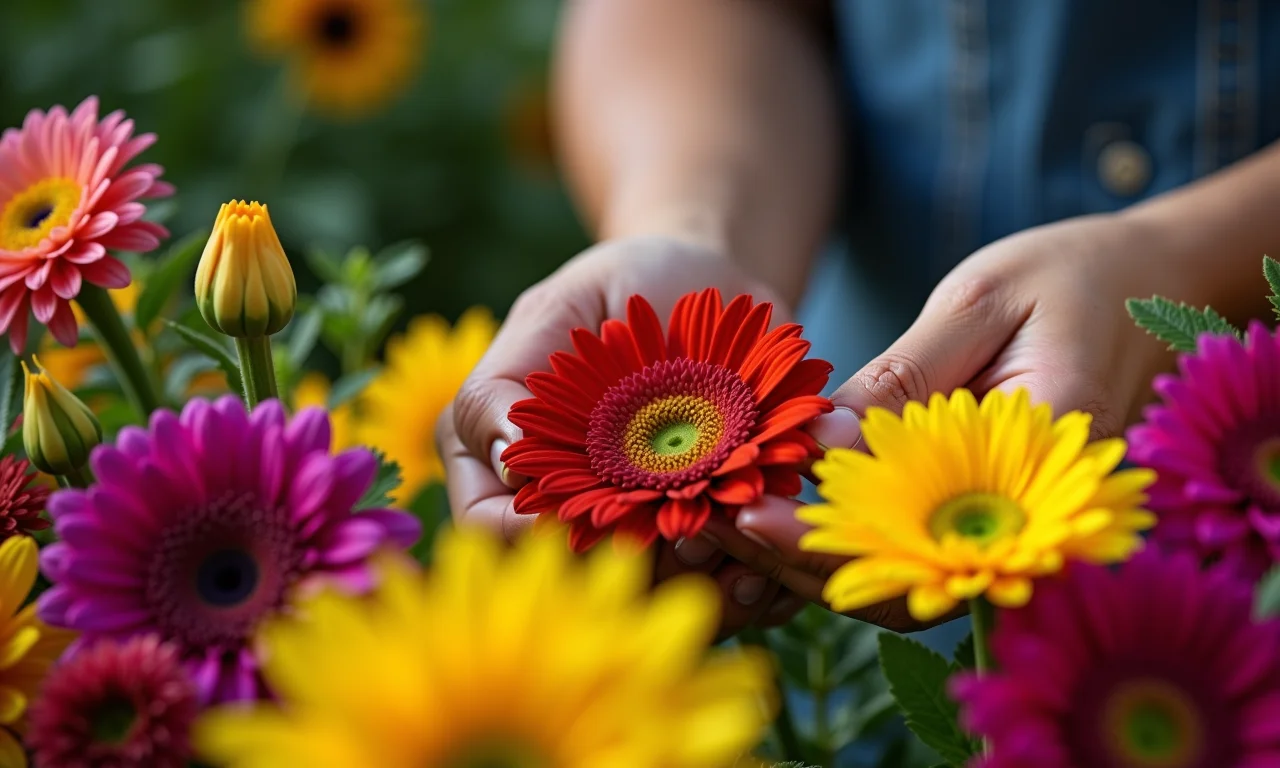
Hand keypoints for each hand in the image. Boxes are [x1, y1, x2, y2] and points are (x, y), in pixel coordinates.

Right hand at [436, 235, 804, 636]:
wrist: (721, 289)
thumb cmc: (629, 287)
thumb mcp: (565, 308)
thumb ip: (514, 379)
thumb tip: (503, 456)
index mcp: (504, 466)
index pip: (493, 532)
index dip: (536, 540)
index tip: (598, 518)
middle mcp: (565, 516)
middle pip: (579, 584)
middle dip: (638, 570)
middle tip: (692, 535)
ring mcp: (640, 539)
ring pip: (655, 601)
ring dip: (700, 586)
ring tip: (746, 548)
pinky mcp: (707, 543)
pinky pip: (722, 591)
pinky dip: (752, 586)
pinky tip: (774, 563)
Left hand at [726, 212, 1181, 630]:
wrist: (1141, 284)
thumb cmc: (1067, 278)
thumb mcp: (980, 303)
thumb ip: (905, 380)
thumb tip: (819, 444)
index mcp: (1045, 465)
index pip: (922, 542)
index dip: (827, 545)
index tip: (747, 516)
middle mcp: (1033, 521)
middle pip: (902, 587)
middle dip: (797, 568)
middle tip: (706, 529)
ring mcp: (1011, 528)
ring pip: (900, 584)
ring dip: (807, 569)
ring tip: (717, 529)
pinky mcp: (984, 515)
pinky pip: (909, 553)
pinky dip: (839, 546)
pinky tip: (770, 519)